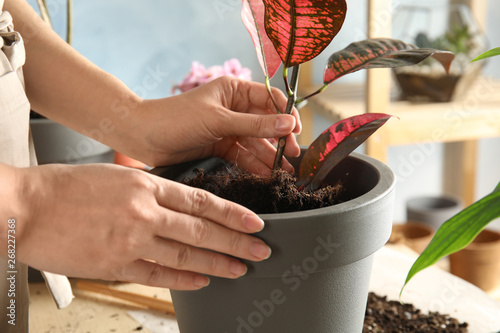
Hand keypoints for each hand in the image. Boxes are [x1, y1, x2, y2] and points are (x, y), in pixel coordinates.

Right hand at [16, 163, 271, 289]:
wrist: (27, 207)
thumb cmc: (67, 187)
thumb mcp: (117, 175)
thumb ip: (151, 190)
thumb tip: (179, 207)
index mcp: (146, 183)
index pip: (202, 200)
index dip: (232, 213)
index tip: (255, 223)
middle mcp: (145, 212)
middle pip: (202, 230)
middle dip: (236, 242)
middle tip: (261, 250)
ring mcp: (132, 240)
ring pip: (186, 255)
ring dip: (217, 264)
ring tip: (240, 269)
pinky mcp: (116, 265)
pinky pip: (159, 274)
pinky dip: (184, 280)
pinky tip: (202, 281)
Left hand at [126, 77, 301, 174]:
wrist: (142, 136)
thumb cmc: (176, 118)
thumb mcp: (218, 120)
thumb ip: (254, 124)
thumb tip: (288, 124)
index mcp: (234, 91)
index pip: (270, 99)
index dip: (285, 114)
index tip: (296, 131)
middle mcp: (234, 108)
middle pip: (266, 123)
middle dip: (280, 139)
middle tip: (292, 156)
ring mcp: (228, 129)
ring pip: (256, 143)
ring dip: (270, 156)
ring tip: (284, 172)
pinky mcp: (220, 147)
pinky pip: (243, 156)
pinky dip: (255, 165)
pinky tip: (267, 175)